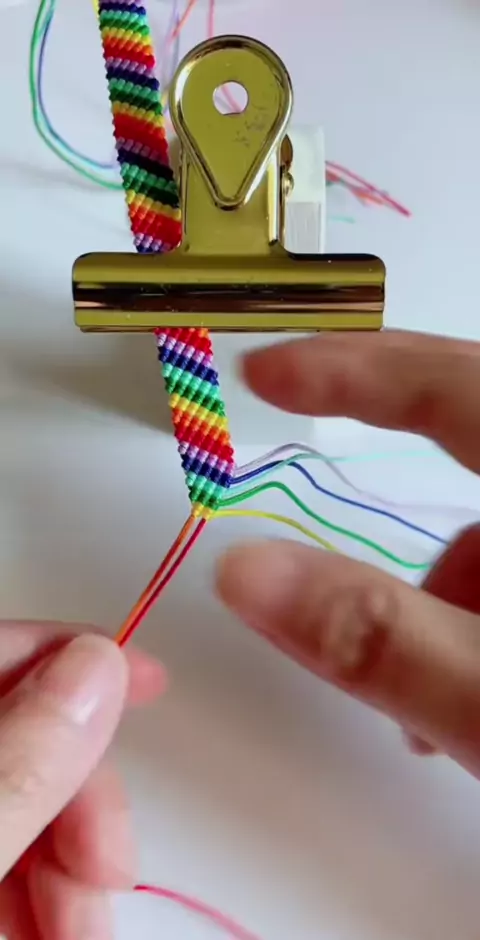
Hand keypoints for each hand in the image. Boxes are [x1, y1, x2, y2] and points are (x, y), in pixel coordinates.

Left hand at [0, 623, 165, 938]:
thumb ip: (18, 766)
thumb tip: (94, 668)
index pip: (1, 653)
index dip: (74, 654)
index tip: (149, 679)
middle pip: (25, 735)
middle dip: (83, 799)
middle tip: (106, 864)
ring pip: (27, 801)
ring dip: (74, 862)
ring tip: (81, 927)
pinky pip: (13, 855)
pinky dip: (46, 892)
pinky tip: (58, 929)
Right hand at [216, 331, 479, 776]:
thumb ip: (378, 638)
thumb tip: (245, 574)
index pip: (450, 386)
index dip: (351, 370)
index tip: (267, 371)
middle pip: (473, 453)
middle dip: (405, 525)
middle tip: (350, 562)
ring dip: (448, 598)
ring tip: (437, 712)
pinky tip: (475, 695)